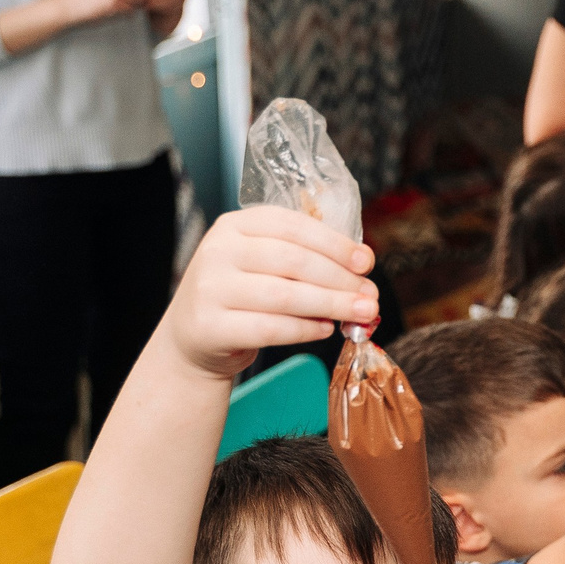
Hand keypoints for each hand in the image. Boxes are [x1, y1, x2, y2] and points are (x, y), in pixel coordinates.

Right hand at [162, 206, 376, 378]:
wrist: (193, 337)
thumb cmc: (240, 296)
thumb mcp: (262, 263)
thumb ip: (303, 257)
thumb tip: (361, 266)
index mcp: (235, 225)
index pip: (292, 226)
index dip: (334, 244)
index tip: (366, 262)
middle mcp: (218, 251)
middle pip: (293, 261)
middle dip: (340, 279)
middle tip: (370, 295)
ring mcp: (210, 288)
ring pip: (285, 296)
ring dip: (331, 305)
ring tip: (361, 313)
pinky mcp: (210, 326)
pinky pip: (270, 328)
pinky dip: (305, 330)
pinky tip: (326, 329)